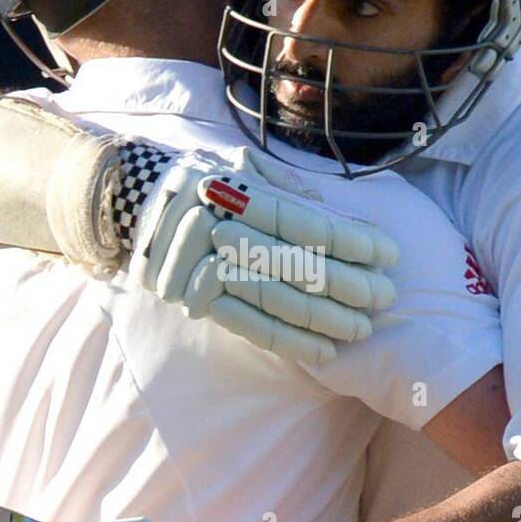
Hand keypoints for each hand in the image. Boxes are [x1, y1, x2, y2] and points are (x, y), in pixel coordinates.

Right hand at [131, 150, 398, 365]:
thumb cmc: (204, 185)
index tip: (388, 254)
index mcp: (236, 191)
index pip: (304, 222)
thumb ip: (285, 187)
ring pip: (275, 299)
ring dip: (323, 319)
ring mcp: (202, 267)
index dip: (350, 241)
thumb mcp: (240, 169)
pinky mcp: (194, 299)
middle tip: (385, 296)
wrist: (132, 204)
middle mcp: (218, 228)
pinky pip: (249, 326)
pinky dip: (289, 342)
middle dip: (346, 284)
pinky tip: (324, 352)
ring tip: (361, 328)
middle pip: (295, 264)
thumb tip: (337, 209)